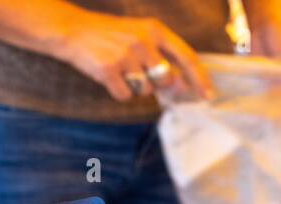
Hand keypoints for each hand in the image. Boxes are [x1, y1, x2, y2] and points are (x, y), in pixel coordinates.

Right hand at [60, 12, 214, 102]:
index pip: (186, 56)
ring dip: (134, 87)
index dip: (198, 77)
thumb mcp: (139, 36)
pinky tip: (109, 77)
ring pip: (144, 89)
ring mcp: (125, 55)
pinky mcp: (109, 70)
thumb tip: (179, 86)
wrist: (74, 31)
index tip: (207, 95)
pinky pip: (125, 96)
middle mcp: (143, 41)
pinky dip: (118, 92)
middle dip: (156, 84)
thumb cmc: (110, 36)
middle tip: (138, 73)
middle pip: (165, 78)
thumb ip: (160, 56)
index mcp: (155, 30)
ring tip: (120, 70)